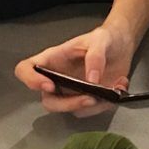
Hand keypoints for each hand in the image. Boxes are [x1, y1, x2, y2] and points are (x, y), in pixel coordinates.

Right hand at [15, 25, 133, 117]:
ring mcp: (72, 92)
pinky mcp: (88, 100)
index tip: (48, 85)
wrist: (122, 45)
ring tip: (113, 87)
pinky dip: (106, 103)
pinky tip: (118, 86)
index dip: (31, 80)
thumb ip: (95, 57)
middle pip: (48, 101)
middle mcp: (58, 79)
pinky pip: (91, 110)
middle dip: (67, 104)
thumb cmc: (104, 38)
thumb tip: (91, 81)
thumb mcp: (100, 39)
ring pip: (71, 110)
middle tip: (89, 98)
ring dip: (92, 105)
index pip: (26, 69)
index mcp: (53, 59)